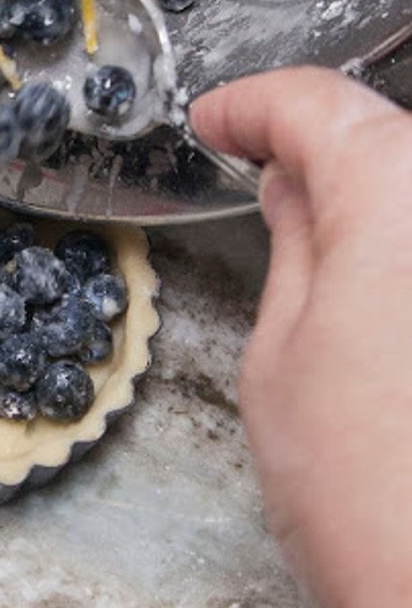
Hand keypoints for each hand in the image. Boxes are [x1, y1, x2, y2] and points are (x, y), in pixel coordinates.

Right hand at [191, 68, 411, 607]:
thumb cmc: (375, 503)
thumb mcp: (283, 355)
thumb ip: (295, 245)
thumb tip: (291, 187)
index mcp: (400, 196)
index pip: (318, 106)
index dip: (252, 105)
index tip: (216, 122)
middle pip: (386, 133)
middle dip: (313, 138)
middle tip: (254, 161)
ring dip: (370, 185)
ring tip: (310, 214)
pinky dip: (407, 237)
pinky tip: (381, 272)